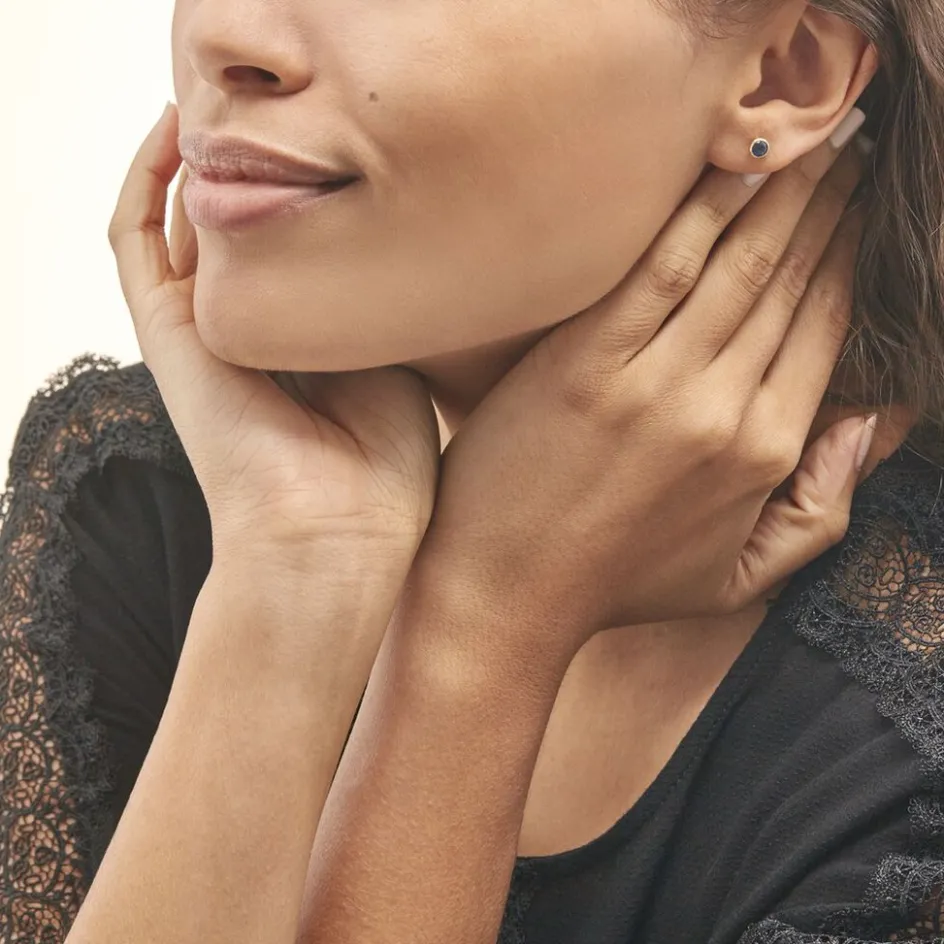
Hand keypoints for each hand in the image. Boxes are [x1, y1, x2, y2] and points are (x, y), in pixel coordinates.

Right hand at [108, 104, 439, 568]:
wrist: (339, 536)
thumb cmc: (385, 467)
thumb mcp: (401, 360)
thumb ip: (381, 296)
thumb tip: (393, 227)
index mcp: (299, 340)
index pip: (288, 250)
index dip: (301, 193)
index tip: (338, 143)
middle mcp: (246, 331)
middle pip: (232, 230)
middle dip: (249, 167)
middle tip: (281, 110)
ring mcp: (202, 330)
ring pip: (178, 224)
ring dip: (194, 159)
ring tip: (224, 99)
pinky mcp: (167, 333)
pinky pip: (134, 240)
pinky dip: (145, 181)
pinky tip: (174, 127)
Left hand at [410, 130, 870, 671]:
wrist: (508, 592)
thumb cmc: (620, 584)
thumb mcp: (740, 577)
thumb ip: (822, 508)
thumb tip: (875, 422)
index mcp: (765, 454)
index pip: (825, 329)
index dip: (848, 258)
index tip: (858, 211)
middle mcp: (723, 410)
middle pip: (791, 283)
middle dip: (826, 208)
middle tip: (844, 151)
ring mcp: (653, 383)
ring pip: (739, 263)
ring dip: (780, 191)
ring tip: (804, 141)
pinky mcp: (585, 364)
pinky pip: (658, 268)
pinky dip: (699, 212)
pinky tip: (730, 165)